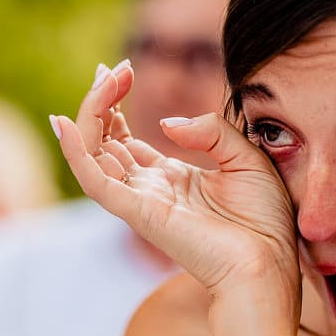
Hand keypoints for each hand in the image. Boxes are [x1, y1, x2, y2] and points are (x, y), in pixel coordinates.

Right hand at [54, 63, 298, 297]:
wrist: (269, 267)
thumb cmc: (265, 223)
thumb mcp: (248, 158)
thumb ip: (211, 132)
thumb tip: (167, 123)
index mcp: (172, 179)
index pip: (125, 139)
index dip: (116, 104)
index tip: (122, 69)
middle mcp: (149, 189)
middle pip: (104, 141)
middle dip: (102, 101)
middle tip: (112, 68)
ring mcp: (140, 201)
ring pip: (94, 155)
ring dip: (91, 114)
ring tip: (104, 80)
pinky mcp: (139, 213)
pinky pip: (94, 182)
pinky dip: (76, 154)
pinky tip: (66, 124)